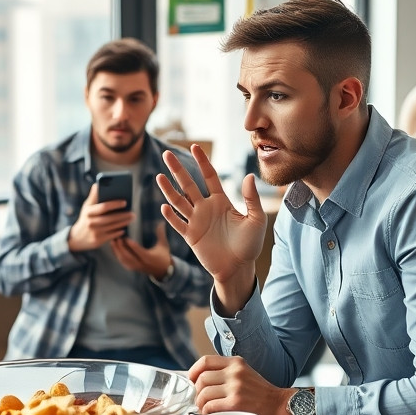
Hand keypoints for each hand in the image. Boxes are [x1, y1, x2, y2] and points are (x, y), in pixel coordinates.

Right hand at [67, 184, 134, 252]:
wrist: (77, 237)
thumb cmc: (85, 218)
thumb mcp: (86, 207)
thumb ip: (93, 196)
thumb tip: (97, 184)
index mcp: (88, 212)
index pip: (103, 207)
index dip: (115, 204)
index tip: (125, 202)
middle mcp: (91, 222)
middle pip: (111, 218)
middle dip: (123, 215)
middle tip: (133, 213)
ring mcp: (94, 232)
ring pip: (113, 227)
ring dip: (124, 223)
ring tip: (131, 219)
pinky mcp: (98, 241)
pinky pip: (112, 235)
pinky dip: (119, 232)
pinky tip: (124, 228)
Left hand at [110, 224, 172, 278]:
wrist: (163, 271)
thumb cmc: (164, 256)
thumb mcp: (163, 245)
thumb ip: (161, 233)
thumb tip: (161, 222)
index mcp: (149, 257)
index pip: (139, 252)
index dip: (132, 246)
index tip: (126, 238)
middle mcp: (141, 263)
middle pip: (128, 257)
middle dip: (121, 248)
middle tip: (116, 238)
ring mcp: (136, 266)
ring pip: (124, 260)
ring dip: (117, 251)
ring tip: (113, 241)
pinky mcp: (132, 267)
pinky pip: (123, 262)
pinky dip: (117, 255)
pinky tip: (114, 247)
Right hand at [156, 145, 265, 283]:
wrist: (238, 268)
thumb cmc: (249, 245)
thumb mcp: (256, 219)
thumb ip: (252, 198)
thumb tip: (249, 176)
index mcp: (221, 202)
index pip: (209, 177)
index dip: (202, 162)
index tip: (195, 146)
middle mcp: (206, 208)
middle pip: (188, 184)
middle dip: (178, 169)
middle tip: (167, 154)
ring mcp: (196, 222)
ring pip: (179, 201)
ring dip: (169, 190)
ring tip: (159, 176)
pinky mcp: (190, 236)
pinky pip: (178, 224)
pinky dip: (171, 216)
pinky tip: (165, 207)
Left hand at [188, 355, 290, 414]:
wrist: (279, 405)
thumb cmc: (260, 393)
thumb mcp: (245, 373)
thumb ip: (227, 371)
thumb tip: (201, 378)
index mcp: (235, 363)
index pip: (205, 361)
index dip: (194, 371)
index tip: (192, 381)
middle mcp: (235, 372)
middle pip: (202, 378)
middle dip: (197, 391)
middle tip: (200, 400)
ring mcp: (235, 387)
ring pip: (203, 393)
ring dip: (200, 403)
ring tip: (205, 408)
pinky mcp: (235, 403)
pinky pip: (210, 406)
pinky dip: (206, 412)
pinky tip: (210, 414)